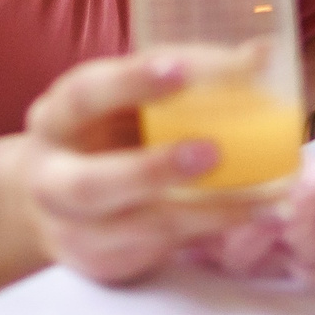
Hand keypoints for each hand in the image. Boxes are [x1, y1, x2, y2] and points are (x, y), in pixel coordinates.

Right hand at [13, 53, 255, 285]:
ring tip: (258, 198)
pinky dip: (207, 229)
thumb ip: (183, 76)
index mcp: (57, 117)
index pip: (85, 94)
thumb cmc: (105, 131)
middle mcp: (52, 176)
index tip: (180, 69)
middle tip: (212, 152)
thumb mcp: (127, 98)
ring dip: (200, 213)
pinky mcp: (101, 260)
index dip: (129, 82)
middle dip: (152, 171)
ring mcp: (73, 228)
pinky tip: (249, 213)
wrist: (54, 200)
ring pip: (132, 228)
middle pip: (90, 184)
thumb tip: (261, 54)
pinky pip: (156, 250)